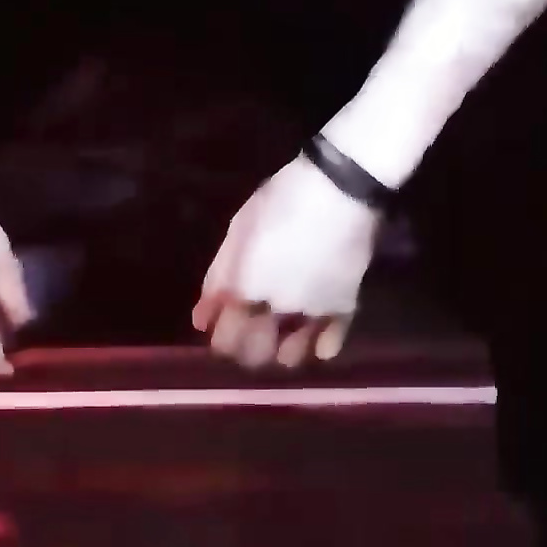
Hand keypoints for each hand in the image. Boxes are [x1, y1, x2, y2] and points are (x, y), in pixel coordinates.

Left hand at [193, 156, 380, 370]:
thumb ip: (218, 277)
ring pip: (291, 358)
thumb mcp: (238, 231)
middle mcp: (278, 310)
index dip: (219, 338)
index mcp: (247, 289)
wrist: (341, 189)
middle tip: (248, 332)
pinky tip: (312, 337)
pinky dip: (318, 347)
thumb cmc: (281, 201)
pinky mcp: (345, 307)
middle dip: (245, 349)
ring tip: (280, 335)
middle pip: (255, 355)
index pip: (225, 341)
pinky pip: (329, 346)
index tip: (221, 327)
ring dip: (280, 351)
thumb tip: (201, 319)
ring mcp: (314, 312)